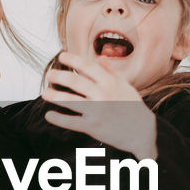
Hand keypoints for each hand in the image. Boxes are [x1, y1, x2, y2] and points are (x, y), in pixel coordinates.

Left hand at [40, 52, 157, 159]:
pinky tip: (49, 115)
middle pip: (74, 81)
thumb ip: (111, 72)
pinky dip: (58, 119)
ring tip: (45, 93)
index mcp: (110, 82)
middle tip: (49, 75)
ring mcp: (97, 110)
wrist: (144, 133)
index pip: (87, 66)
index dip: (72, 59)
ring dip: (54, 96)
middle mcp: (103, 94)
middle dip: (58, 76)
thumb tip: (101, 58)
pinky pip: (71, 122)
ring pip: (70, 100)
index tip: (61, 56)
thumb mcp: (126, 86)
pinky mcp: (94, 127)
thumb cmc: (134, 108)